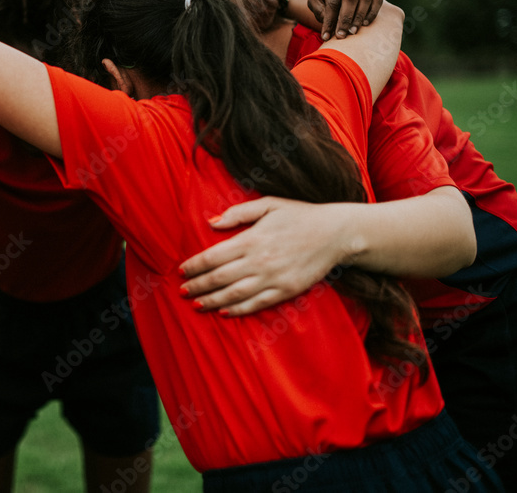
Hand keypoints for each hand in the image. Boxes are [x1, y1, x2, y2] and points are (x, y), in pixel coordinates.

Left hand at [179, 197, 350, 315]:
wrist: (336, 233)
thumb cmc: (299, 215)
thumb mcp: (268, 204)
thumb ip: (237, 213)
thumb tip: (211, 222)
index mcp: (252, 239)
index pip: (213, 256)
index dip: (194, 266)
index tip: (181, 271)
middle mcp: (259, 261)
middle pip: (219, 278)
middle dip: (198, 286)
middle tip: (182, 291)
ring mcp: (273, 278)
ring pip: (235, 294)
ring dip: (212, 301)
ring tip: (196, 304)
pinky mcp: (286, 290)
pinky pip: (257, 304)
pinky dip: (238, 310)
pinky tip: (224, 312)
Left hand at [304, 0, 383, 40]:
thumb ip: (319, 11)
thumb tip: (329, 27)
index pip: (332, 2)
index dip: (330, 20)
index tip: (326, 36)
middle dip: (346, 19)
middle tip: (342, 35)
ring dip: (360, 16)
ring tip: (353, 32)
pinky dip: (373, 12)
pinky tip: (365, 23)